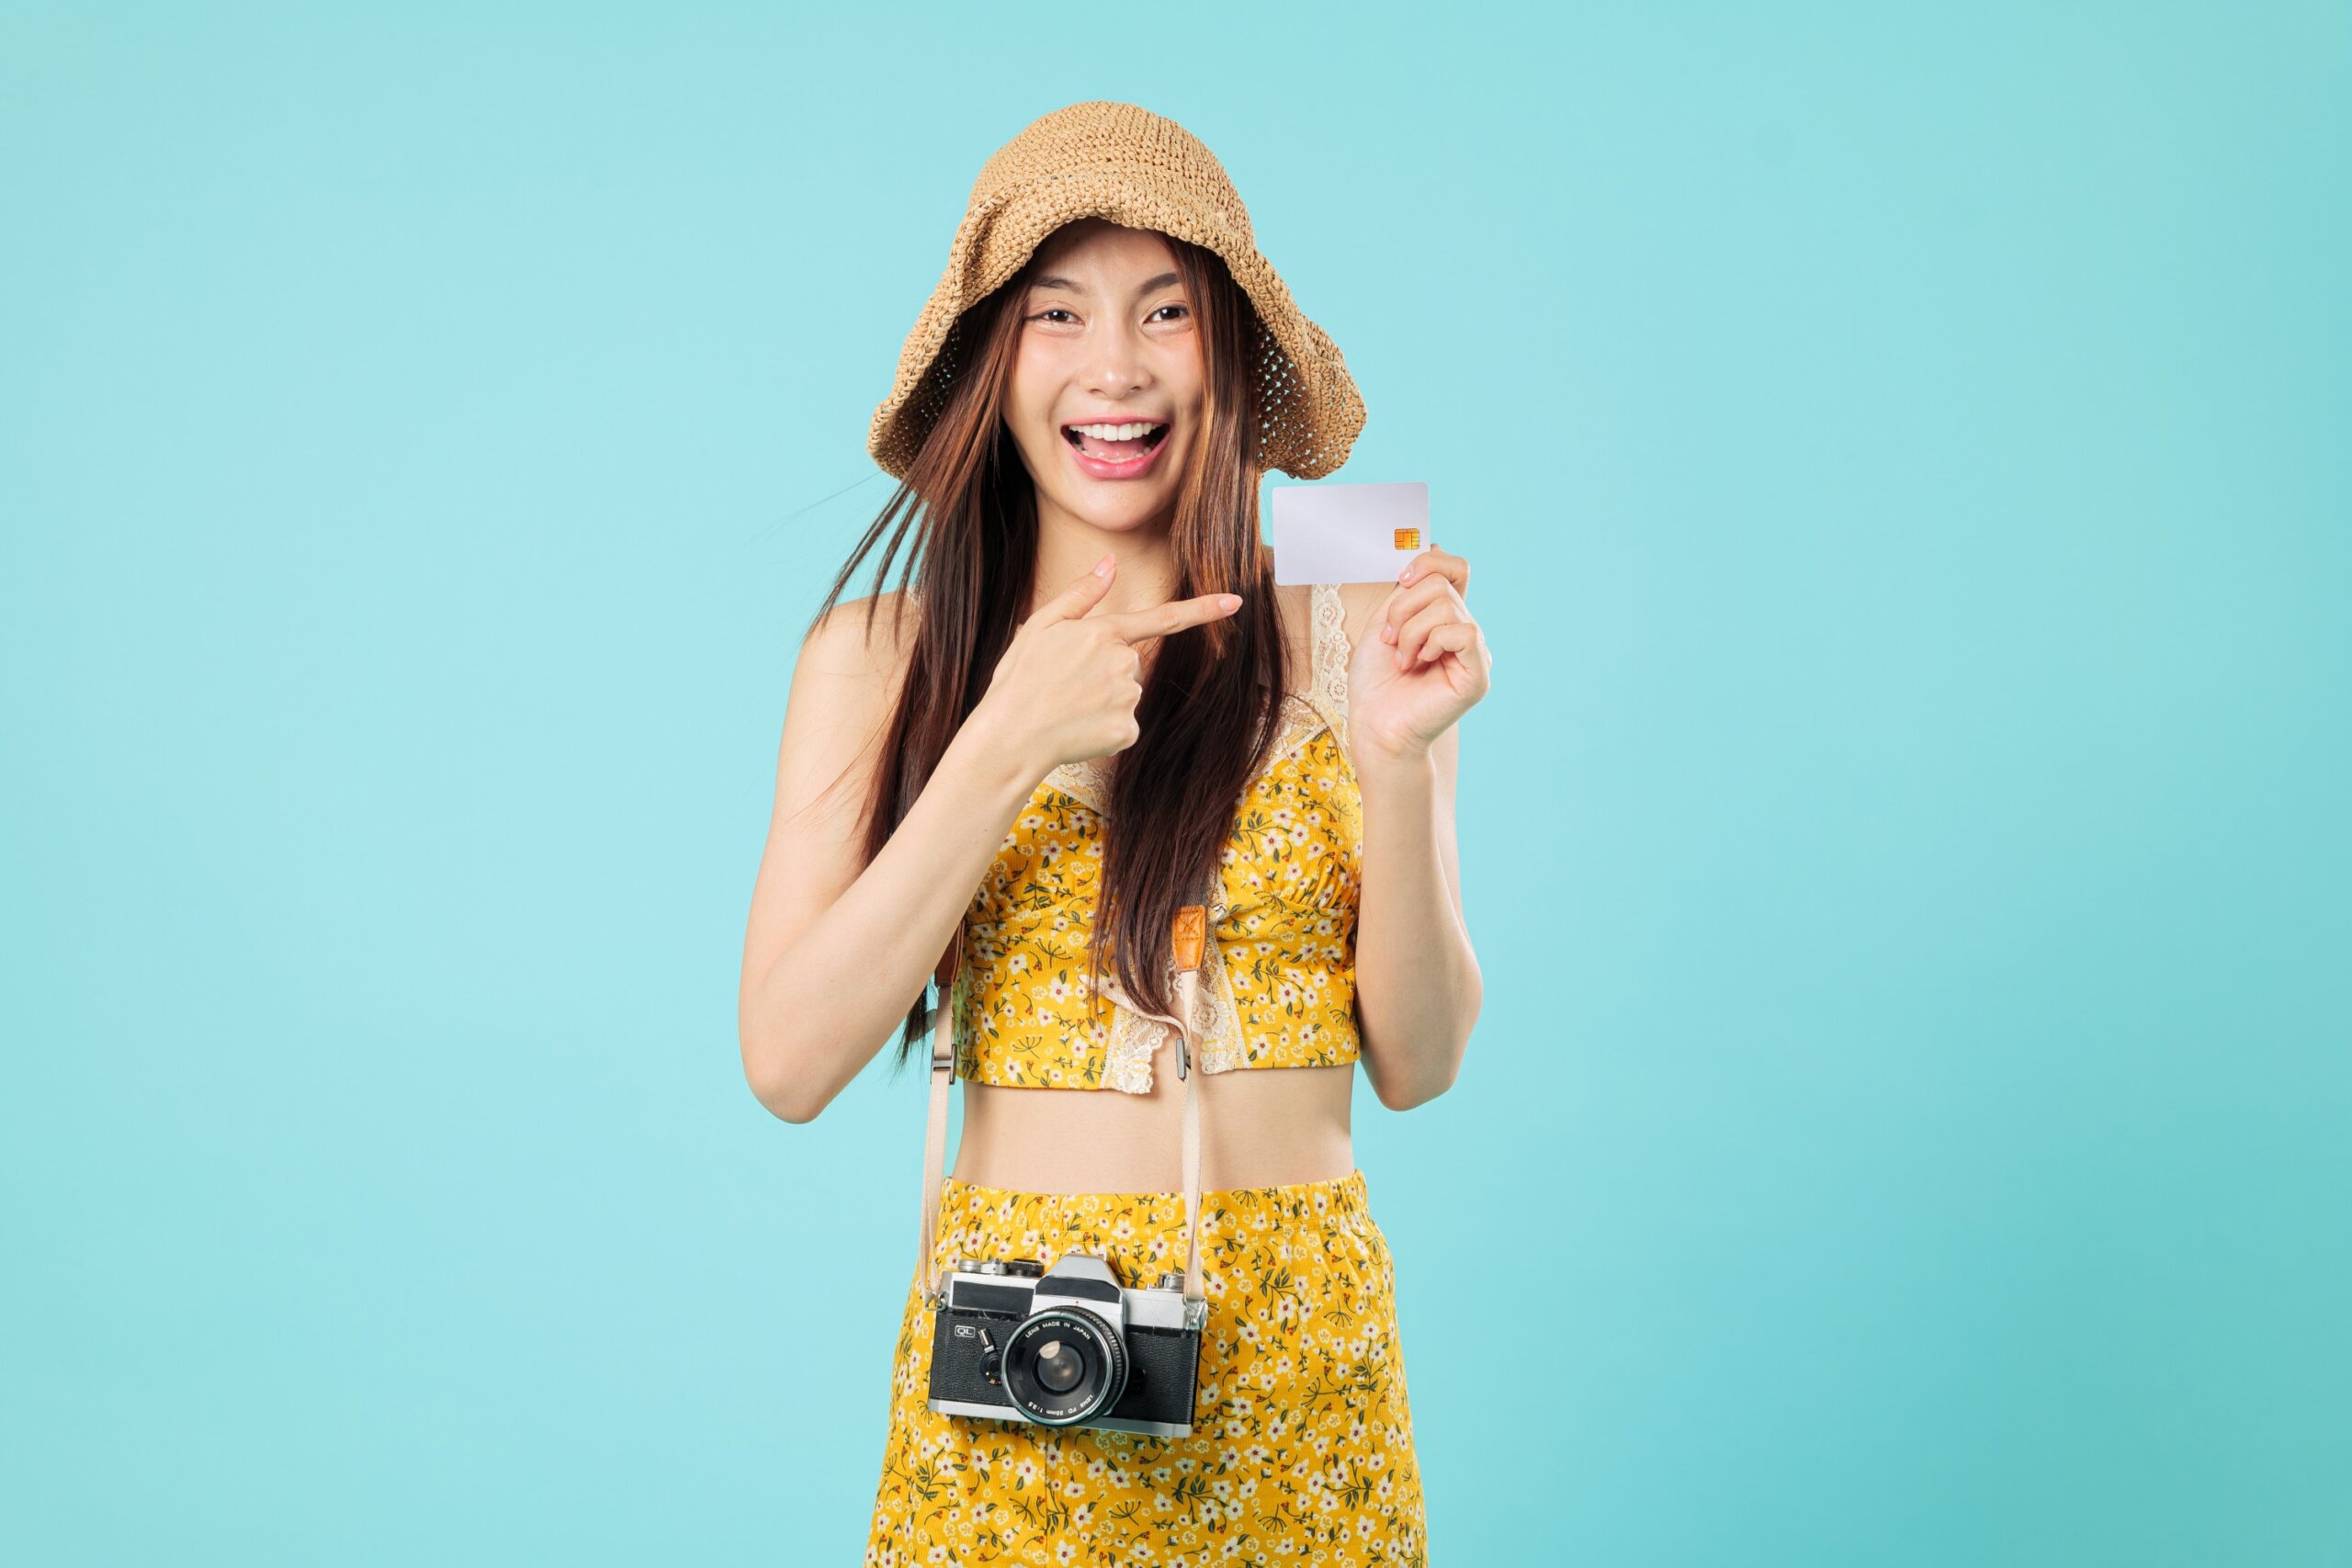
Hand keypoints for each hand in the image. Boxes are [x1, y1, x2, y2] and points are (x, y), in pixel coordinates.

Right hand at [973, 553, 1243, 777]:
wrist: (1009, 737)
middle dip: (1103, 672)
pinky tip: (1077, 730)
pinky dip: (1104, 730)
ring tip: (1065, 707)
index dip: (1203, 610)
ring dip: (1101, 701)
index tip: (1236, 600)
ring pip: (1126, 696)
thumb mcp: (1041, 626)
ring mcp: (1128, 698)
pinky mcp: (1127, 730)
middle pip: (1129, 664)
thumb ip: (1080, 595)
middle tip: (1062, 685)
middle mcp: (1123, 663)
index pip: (1163, 618)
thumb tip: (1109, 563)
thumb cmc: (1018, 680)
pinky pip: (1124, 726)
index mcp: (1104, 633)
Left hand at [1349, 541, 1489, 764]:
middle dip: (1403, 606)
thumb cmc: (1375, 682)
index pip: (1455, 568)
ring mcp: (1475, 653)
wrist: (1373, 726)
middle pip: (1442, 583)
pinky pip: (1464, 632)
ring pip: (1447, 605)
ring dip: (1410, 629)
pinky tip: (1420, 663)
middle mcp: (1464, 632)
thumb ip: (1409, 590)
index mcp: (1445, 619)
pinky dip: (1431, 641)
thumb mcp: (1386, 622)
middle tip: (1390, 639)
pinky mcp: (1478, 675)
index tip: (1400, 581)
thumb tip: (1433, 545)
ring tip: (1402, 658)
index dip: (1429, 562)